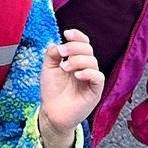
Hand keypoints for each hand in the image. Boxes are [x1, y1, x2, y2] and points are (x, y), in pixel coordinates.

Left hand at [39, 28, 104, 147]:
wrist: (52, 113)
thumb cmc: (52, 91)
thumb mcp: (48, 68)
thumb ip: (52, 53)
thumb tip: (59, 43)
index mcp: (76, 60)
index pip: (83, 43)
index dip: (77, 36)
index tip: (66, 34)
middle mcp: (85, 68)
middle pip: (88, 49)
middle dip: (74, 47)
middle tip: (62, 53)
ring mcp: (91, 79)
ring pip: (93, 61)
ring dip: (78, 60)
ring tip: (65, 67)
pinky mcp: (95, 91)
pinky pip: (98, 77)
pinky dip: (88, 72)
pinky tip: (76, 75)